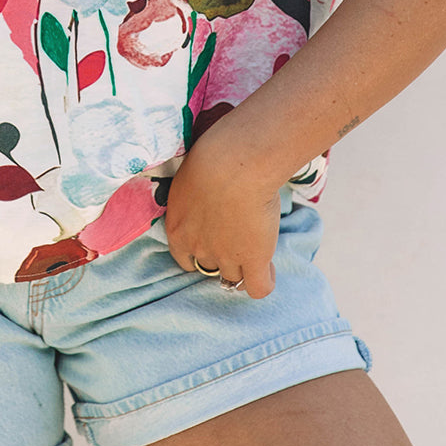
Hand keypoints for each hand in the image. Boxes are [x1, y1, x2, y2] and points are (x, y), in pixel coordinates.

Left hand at [164, 121, 281, 298]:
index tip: (213, 238)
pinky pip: (258, 288)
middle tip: (238, 235)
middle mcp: (198, 248)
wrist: (234, 163)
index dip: (200, 251)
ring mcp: (226, 256)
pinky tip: (268, 267)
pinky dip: (263, 281)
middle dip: (221, 255)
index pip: (184, 258)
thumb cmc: (213, 156)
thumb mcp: (192, 176)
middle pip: (209, 267)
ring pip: (233, 277)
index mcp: (178, 229)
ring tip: (256, 247)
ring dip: (243, 266)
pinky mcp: (253, 259)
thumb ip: (195, 194)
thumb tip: (209, 192)